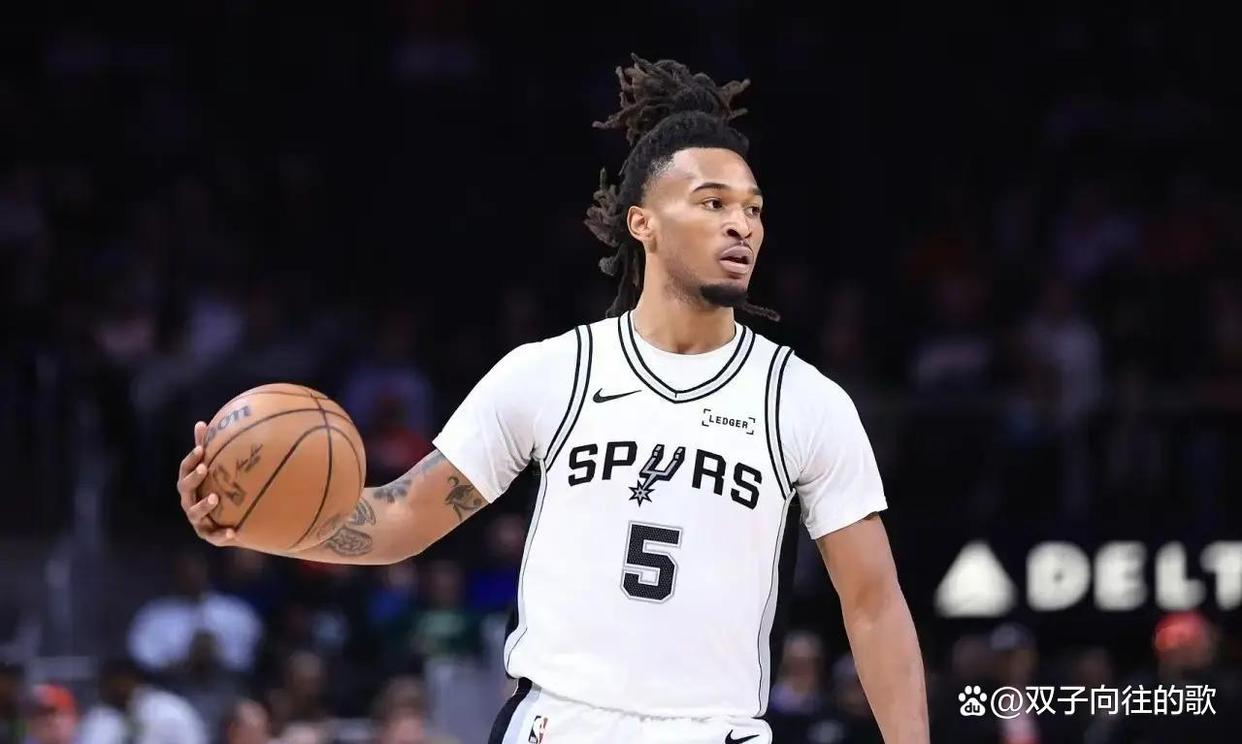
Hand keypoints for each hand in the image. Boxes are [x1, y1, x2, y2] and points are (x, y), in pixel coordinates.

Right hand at [177, 420, 238, 546]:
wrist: (226, 521)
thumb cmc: (217, 488)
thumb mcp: (212, 469)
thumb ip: (205, 448)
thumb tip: (201, 422)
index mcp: (189, 484)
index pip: (185, 469)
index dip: (191, 459)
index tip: (201, 449)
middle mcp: (188, 501)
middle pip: (185, 489)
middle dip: (193, 478)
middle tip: (204, 469)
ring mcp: (197, 519)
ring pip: (195, 514)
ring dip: (204, 505)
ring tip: (216, 498)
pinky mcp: (208, 535)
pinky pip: (214, 536)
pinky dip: (222, 535)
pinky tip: (233, 532)